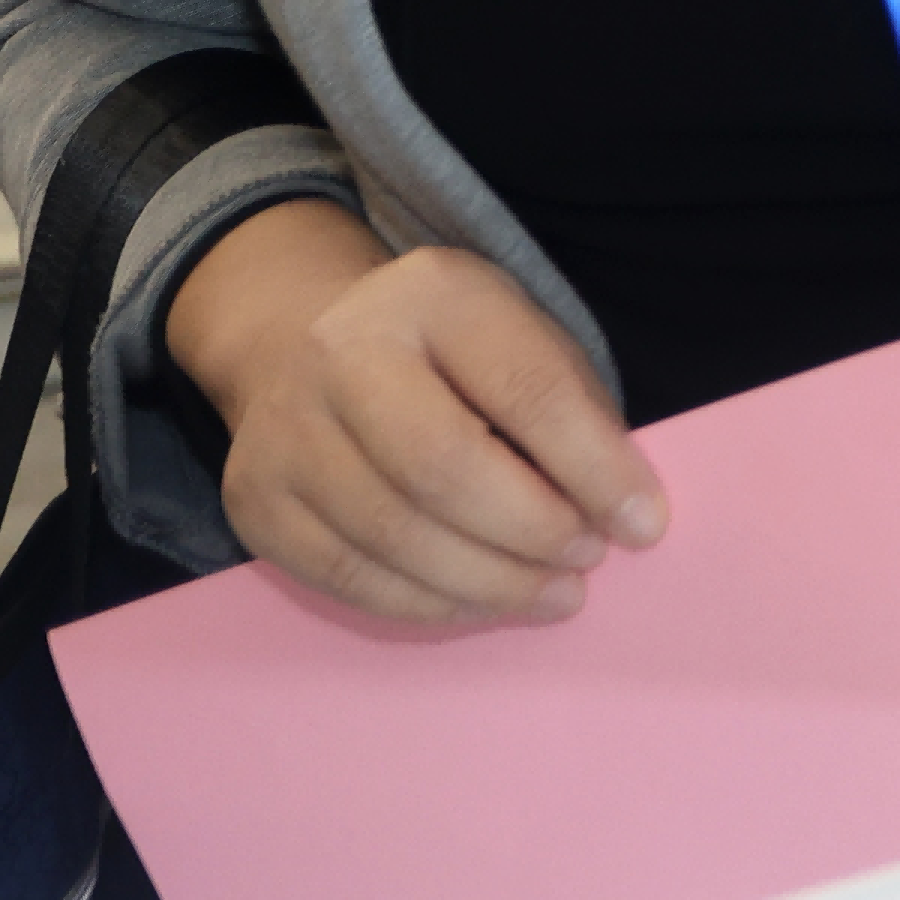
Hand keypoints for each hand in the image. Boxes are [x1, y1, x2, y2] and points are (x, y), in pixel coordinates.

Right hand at [165, 201, 664, 624]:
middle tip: (588, 560)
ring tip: (553, 593)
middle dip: (532, 530)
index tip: (645, 525)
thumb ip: (572, 414)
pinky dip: (428, 603)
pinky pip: (347, 576)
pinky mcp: (255, 501)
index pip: (526, 388)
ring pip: (392, 535)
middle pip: (443, 469)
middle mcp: (340, 353)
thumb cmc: (448, 354)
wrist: (302, 340)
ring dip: (489, 582)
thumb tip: (628, 518)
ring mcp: (284, 430)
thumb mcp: (521, 338)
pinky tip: (481, 602)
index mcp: (433, 295)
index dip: (594, 468)